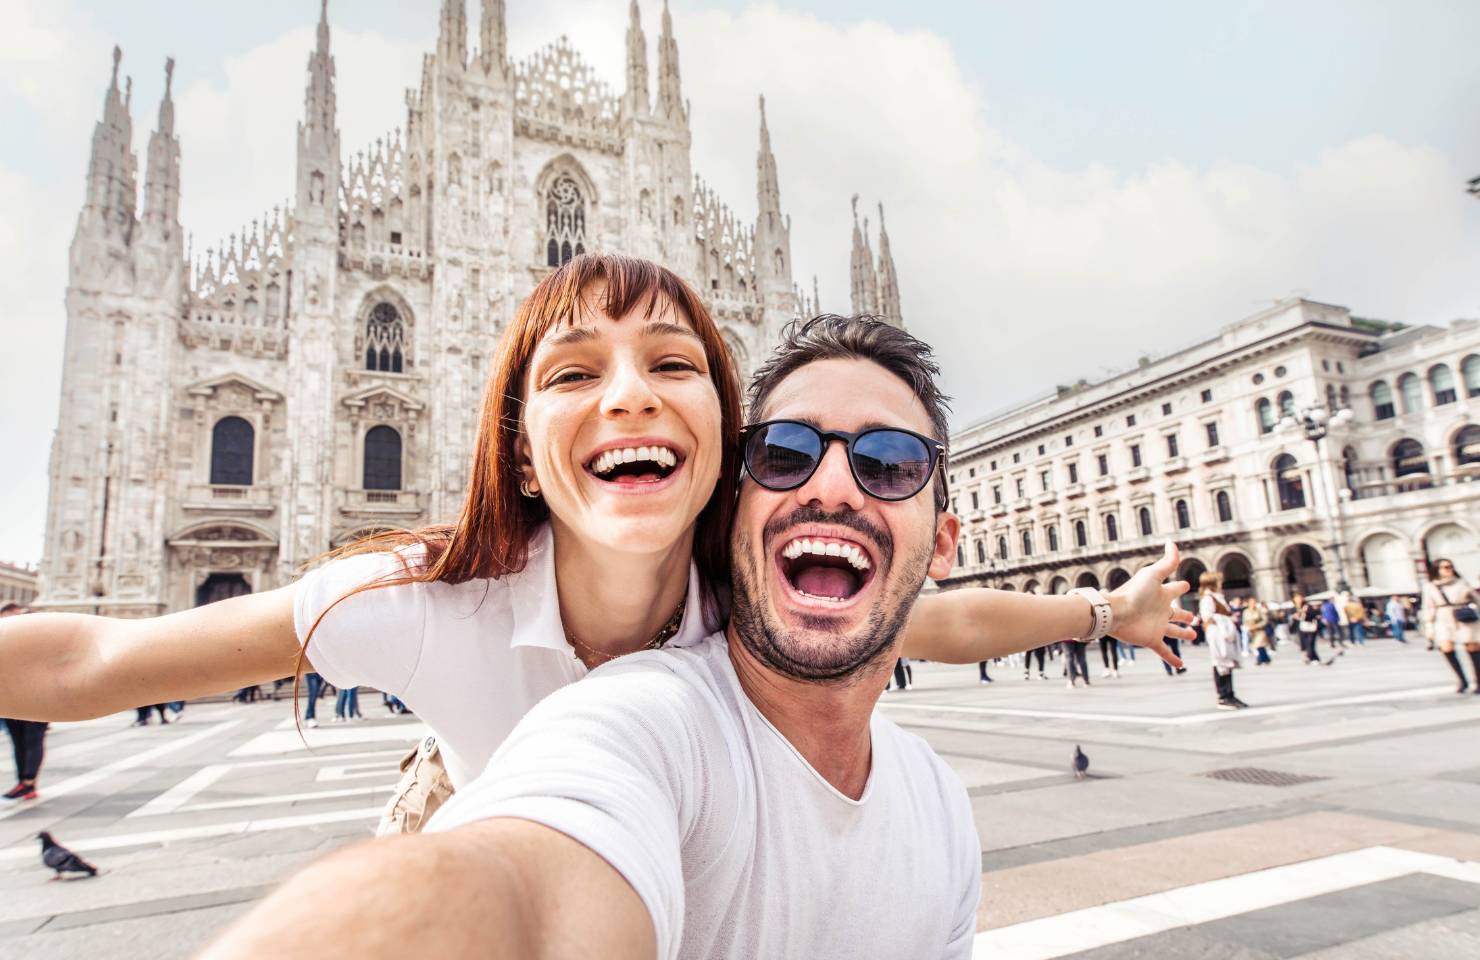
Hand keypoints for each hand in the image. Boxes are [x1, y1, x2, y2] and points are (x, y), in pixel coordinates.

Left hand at [1106, 541, 1194, 668]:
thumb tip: (1173, 542)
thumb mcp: (1153, 575)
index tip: (1186, 584)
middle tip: (1194, 616)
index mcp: (1161, 594)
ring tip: (1193, 635)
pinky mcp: (1152, 639)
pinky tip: (1181, 666)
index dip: (1180, 586)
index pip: (1174, 589)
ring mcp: (1156, 626)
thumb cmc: (1133, 593)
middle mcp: (1159, 610)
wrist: (1116, 613)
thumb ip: (1167, 561)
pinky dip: (1172, 659)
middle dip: (1184, 614)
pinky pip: (1164, 651)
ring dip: (1183, 633)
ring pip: (1174, 631)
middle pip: (1175, 612)